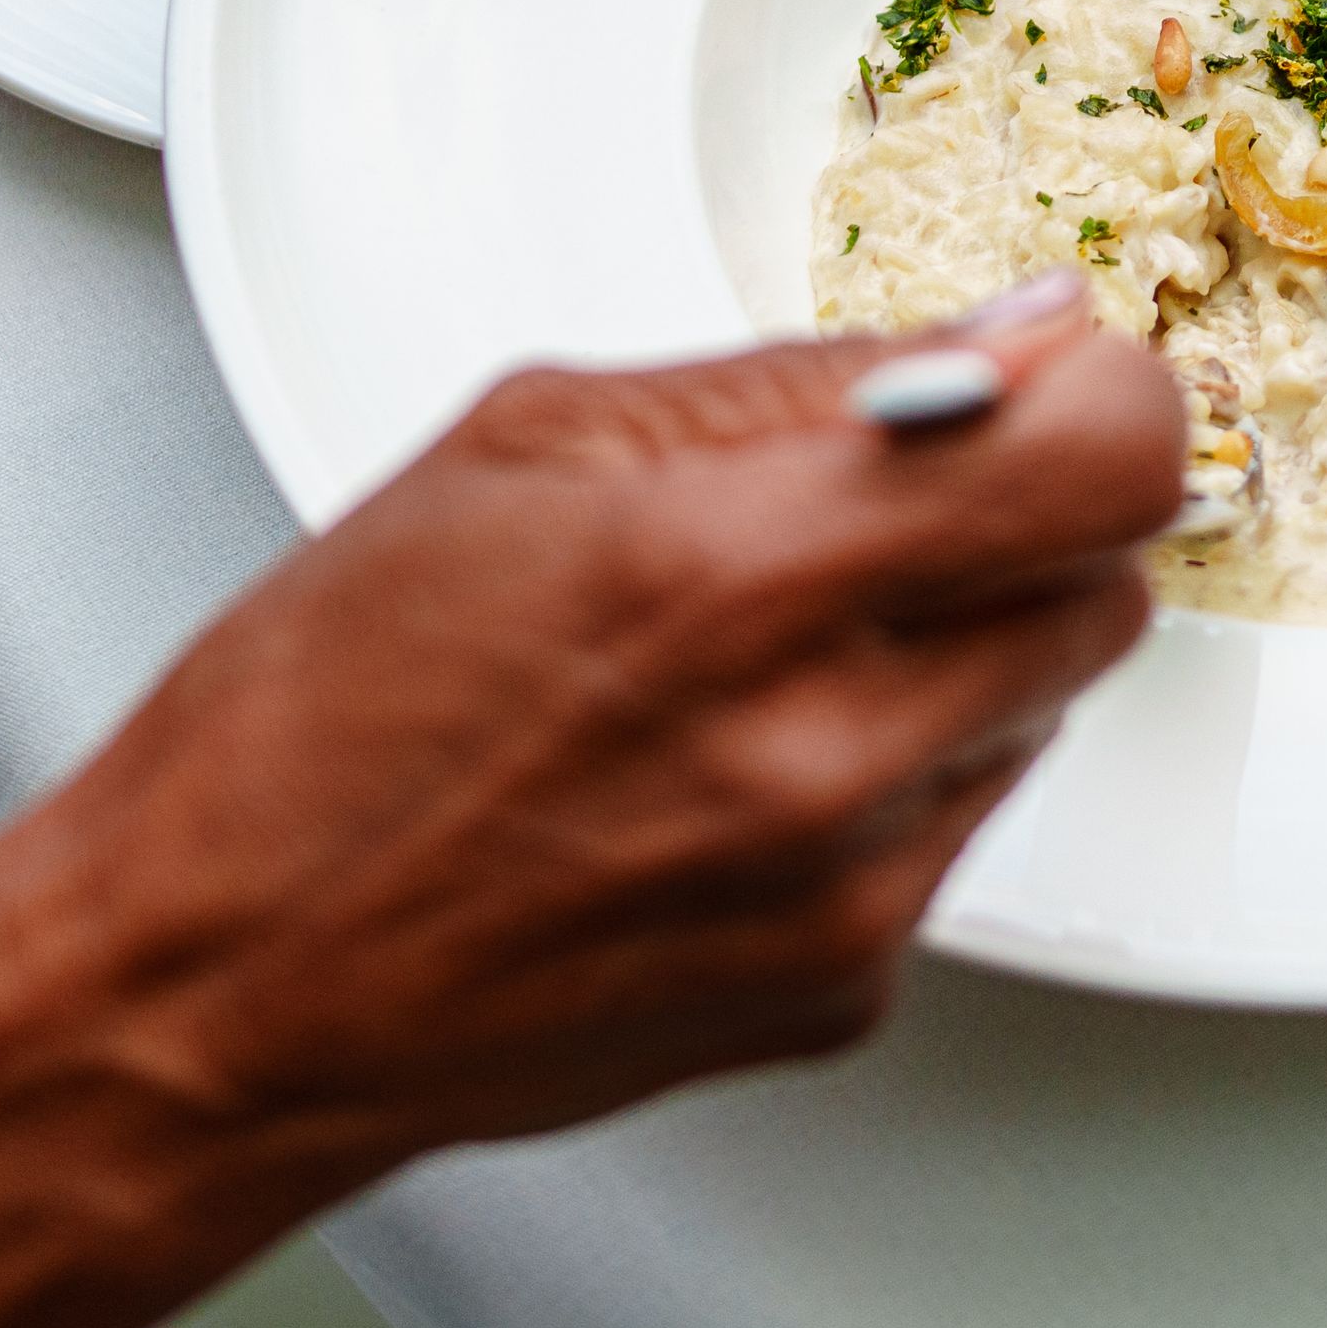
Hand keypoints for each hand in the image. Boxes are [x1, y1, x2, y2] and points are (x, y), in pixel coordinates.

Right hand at [0, 274, 1178, 1180]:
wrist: (221, 982)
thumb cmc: (323, 715)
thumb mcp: (530, 445)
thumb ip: (798, 385)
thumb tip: (1009, 339)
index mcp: (731, 573)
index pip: (1100, 456)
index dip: (1098, 400)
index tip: (1050, 387)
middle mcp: (816, 747)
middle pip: (1104, 585)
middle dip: (1021, 526)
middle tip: (877, 518)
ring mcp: (844, 888)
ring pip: (1038, 710)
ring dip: (952, 656)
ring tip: (757, 658)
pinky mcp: (844, 988)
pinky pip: (954, 834)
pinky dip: (883, 781)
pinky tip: (725, 773)